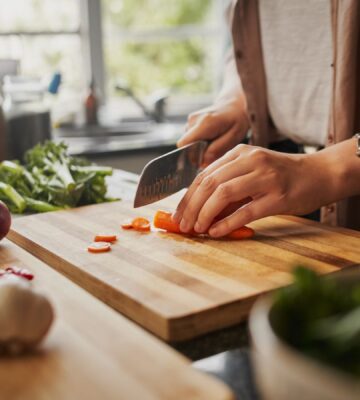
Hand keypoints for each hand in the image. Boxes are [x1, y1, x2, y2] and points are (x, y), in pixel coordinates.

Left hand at [172, 144, 337, 236]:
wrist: (320, 174)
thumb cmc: (283, 176)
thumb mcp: (252, 172)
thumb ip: (229, 185)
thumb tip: (201, 210)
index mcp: (240, 153)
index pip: (204, 175)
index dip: (188, 196)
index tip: (178, 213)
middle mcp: (250, 161)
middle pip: (209, 183)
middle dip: (191, 207)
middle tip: (183, 225)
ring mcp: (265, 177)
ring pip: (223, 194)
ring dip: (205, 214)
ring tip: (197, 229)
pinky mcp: (278, 196)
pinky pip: (246, 211)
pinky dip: (227, 223)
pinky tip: (216, 232)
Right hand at [177, 96, 248, 165]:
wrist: (233, 106)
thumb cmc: (236, 121)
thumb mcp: (234, 137)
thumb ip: (217, 149)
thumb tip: (203, 162)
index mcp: (204, 123)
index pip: (185, 143)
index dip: (191, 155)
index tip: (203, 160)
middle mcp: (193, 120)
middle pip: (186, 145)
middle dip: (197, 153)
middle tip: (213, 150)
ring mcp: (190, 120)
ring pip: (188, 143)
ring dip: (199, 147)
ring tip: (214, 142)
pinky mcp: (190, 122)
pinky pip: (190, 139)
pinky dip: (199, 142)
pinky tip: (210, 138)